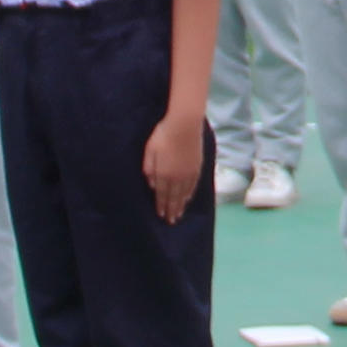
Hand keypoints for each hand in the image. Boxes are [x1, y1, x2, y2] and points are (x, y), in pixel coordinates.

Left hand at [144, 105, 205, 222]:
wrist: (185, 124)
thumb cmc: (163, 135)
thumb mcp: (149, 150)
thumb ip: (149, 168)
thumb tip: (151, 185)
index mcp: (163, 174)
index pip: (161, 195)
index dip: (161, 206)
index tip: (161, 216)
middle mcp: (177, 177)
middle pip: (173, 198)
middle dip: (171, 210)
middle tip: (171, 222)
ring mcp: (188, 173)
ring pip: (184, 194)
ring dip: (181, 205)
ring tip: (179, 215)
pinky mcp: (197, 167)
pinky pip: (193, 186)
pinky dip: (189, 194)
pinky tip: (187, 198)